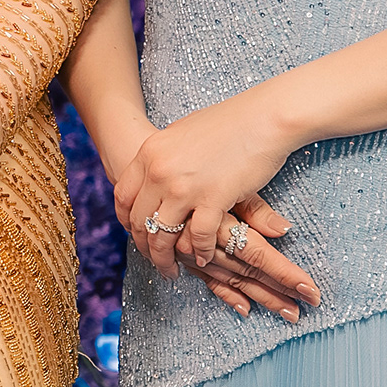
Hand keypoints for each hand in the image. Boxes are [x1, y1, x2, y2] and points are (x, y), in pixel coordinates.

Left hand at [114, 93, 322, 318]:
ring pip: (163, 235)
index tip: (135, 234)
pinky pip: (198, 236)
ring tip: (171, 270)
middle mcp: (160, 171)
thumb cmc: (228, 123)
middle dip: (144, 246)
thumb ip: (164, 156)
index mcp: (149, 152)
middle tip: (153, 260)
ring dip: (165, 258)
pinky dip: (200, 251)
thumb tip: (154, 172)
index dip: (126, 220)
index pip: (123, 196)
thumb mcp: (182, 134)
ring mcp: (184, 186)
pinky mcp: (212, 198)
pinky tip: (203, 258)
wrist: (263, 117)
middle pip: (140, 220)